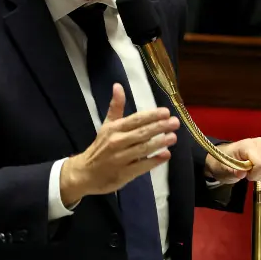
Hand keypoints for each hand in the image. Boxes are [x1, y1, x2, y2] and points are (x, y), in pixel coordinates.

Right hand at [59, 83, 179, 206]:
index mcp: (114, 129)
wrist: (85, 173)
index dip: (151, 116)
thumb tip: (118, 85)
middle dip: (160, 127)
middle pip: (141, 133)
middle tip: (175, 123)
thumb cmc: (100, 147)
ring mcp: (120, 159)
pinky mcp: (124, 174)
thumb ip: (116, 107)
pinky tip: (166, 156)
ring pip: (143, 149)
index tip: (166, 112)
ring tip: (173, 137)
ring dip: (159, 143)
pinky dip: (154, 161)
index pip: (135, 120)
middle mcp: (117, 142)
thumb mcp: (107, 125)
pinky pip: (141, 166)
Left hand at [204, 138, 260, 184]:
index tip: (245, 174)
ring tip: (251, 169)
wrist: (227, 156)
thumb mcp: (225, 169)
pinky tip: (256, 167)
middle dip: (258, 174)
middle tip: (248, 172)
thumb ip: (234, 172)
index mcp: (248, 145)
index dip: (255, 174)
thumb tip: (242, 173)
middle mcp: (260, 142)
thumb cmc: (225, 162)